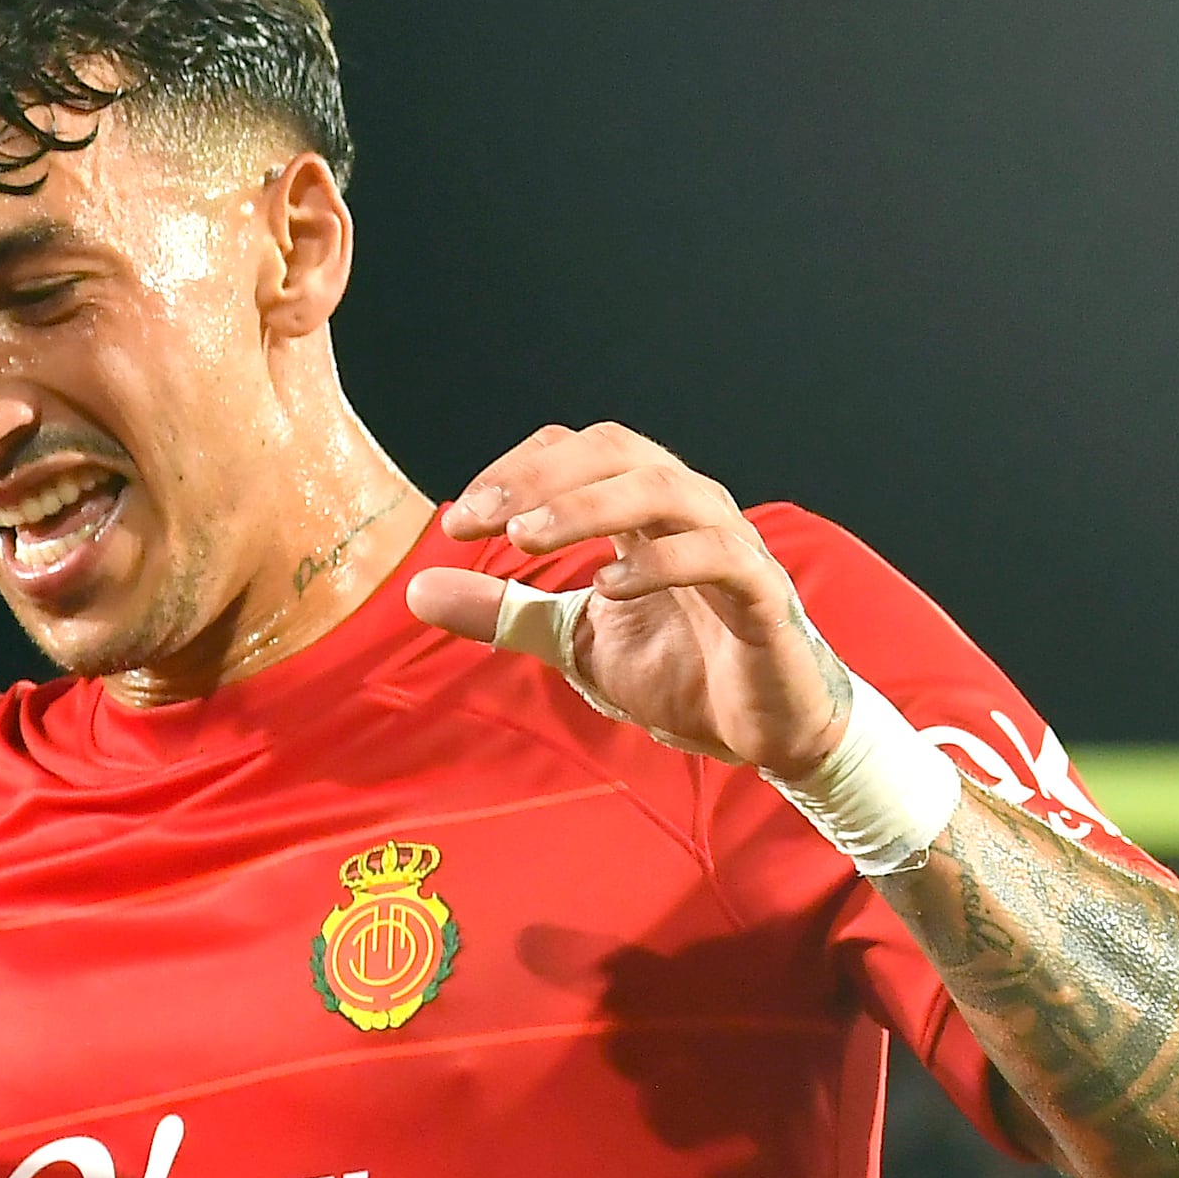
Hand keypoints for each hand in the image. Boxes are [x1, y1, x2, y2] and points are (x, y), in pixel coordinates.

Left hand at [406, 422, 848, 779]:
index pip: (581, 451)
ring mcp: (731, 546)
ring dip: (589, 506)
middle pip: (620, 452)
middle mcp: (689, 512)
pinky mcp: (763, 596)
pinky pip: (720, 558)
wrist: (757, 726)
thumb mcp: (570, 640)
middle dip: (541, 478)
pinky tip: (606, 588)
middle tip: (476, 519)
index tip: (458, 523)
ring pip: (666, 490)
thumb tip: (415, 589)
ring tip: (525, 538)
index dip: (518, 470)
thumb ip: (502, 612)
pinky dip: (660, 564)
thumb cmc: (675, 669)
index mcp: (642, 512)